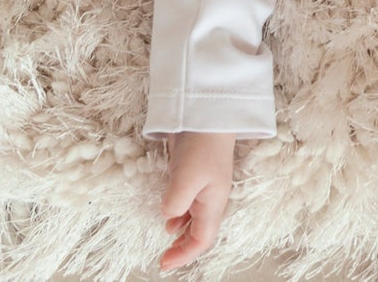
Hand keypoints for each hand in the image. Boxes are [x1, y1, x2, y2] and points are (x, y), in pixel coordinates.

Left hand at [160, 130, 234, 269]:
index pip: (202, 239)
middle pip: (200, 232)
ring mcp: (204, 186)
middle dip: (184, 248)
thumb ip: (175, 203)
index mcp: (213, 203)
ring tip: (167, 243)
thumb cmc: (203, 145)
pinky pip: (189, 204)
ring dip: (181, 233)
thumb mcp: (186, 177)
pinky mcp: (195, 175)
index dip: (185, 255)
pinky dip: (179, 216)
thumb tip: (167, 216)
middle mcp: (211, 198)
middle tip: (164, 259)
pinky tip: (169, 218)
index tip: (164, 264)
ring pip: (194, 220)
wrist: (209, 114)